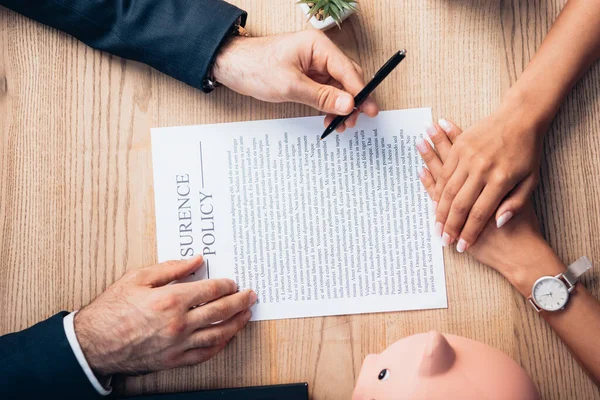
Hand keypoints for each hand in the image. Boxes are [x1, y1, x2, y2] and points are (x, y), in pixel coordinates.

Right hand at [74, 256, 255, 376]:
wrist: (92, 343)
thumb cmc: (112, 309)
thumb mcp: (138, 278)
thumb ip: (171, 268)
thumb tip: (196, 260)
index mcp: (171, 300)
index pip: (211, 290)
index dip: (227, 285)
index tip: (233, 282)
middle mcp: (178, 323)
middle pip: (221, 311)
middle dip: (240, 301)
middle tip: (250, 295)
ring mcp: (177, 345)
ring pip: (218, 334)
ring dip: (237, 323)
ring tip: (246, 315)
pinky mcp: (173, 361)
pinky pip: (204, 355)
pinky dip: (220, 346)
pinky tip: (227, 338)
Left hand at [213, 30, 378, 131]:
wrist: (232, 66)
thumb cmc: (255, 67)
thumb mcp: (290, 85)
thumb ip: (322, 96)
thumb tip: (348, 104)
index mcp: (317, 46)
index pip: (347, 70)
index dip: (361, 91)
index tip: (370, 109)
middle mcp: (319, 53)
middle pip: (347, 78)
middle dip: (352, 102)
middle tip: (354, 122)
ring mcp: (313, 65)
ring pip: (337, 87)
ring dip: (341, 107)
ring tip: (340, 125)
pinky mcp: (306, 76)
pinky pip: (325, 91)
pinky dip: (329, 105)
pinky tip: (329, 118)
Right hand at [427, 101, 544, 252]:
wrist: (521, 116)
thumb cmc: (529, 150)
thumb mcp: (531, 179)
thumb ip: (516, 203)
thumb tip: (499, 221)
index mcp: (500, 179)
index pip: (479, 214)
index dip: (468, 233)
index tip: (462, 246)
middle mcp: (481, 169)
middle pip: (460, 204)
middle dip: (449, 225)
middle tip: (443, 239)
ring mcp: (468, 157)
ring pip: (448, 190)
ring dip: (440, 210)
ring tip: (436, 225)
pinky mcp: (460, 148)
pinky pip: (445, 173)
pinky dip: (438, 189)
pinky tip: (435, 201)